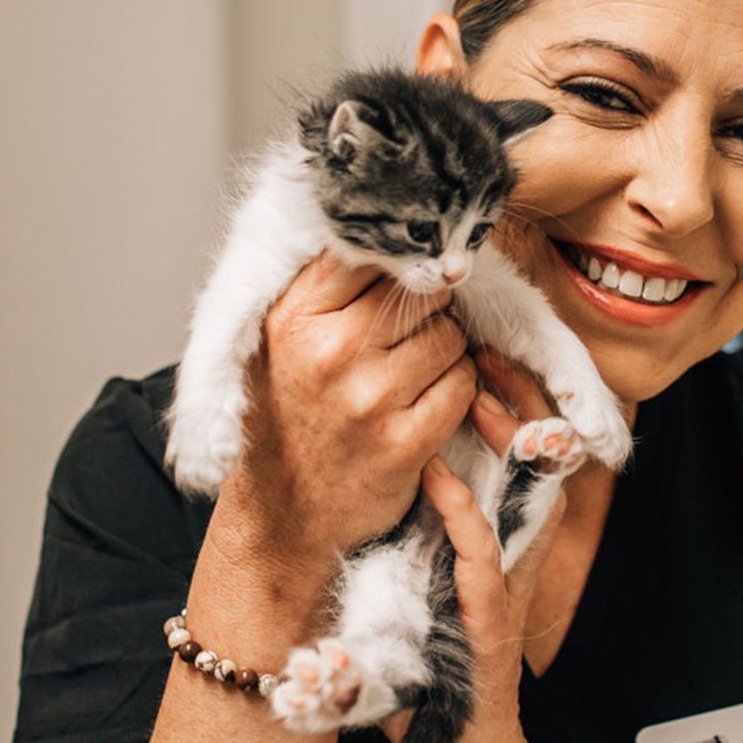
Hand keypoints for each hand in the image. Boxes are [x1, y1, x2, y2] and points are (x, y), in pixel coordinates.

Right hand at [210, 253, 477, 586]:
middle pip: (422, 292)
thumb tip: (387, 228)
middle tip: (405, 333)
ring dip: (445, 349)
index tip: (408, 270)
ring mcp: (369, 399)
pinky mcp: (404, 442)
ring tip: (413, 369)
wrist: (283, 514)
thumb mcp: (279, 339)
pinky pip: (462, 385)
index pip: (370, 252)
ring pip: (450, 336)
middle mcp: (330, 352)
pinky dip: (457, 388)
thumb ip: (324, 285)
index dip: (400, 258)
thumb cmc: (288, 416)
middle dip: (426, 308)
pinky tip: (427, 400)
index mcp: (294, 317)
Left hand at [383, 349, 562, 742]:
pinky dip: (461, 510)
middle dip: (515, 393)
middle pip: (540, 451)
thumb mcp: (432, 570)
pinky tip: (438, 474)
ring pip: (525, 490)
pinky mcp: (489, 620)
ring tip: (471, 387)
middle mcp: (519, 550)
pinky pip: (481, 552)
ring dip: (502, 436)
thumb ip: (426, 514)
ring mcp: (509, 582)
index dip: (509, 391)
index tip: (475, 346)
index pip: (525, 444)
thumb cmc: (436, 658)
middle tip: (480, 346)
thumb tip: (391, 446)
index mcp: (508, 532)